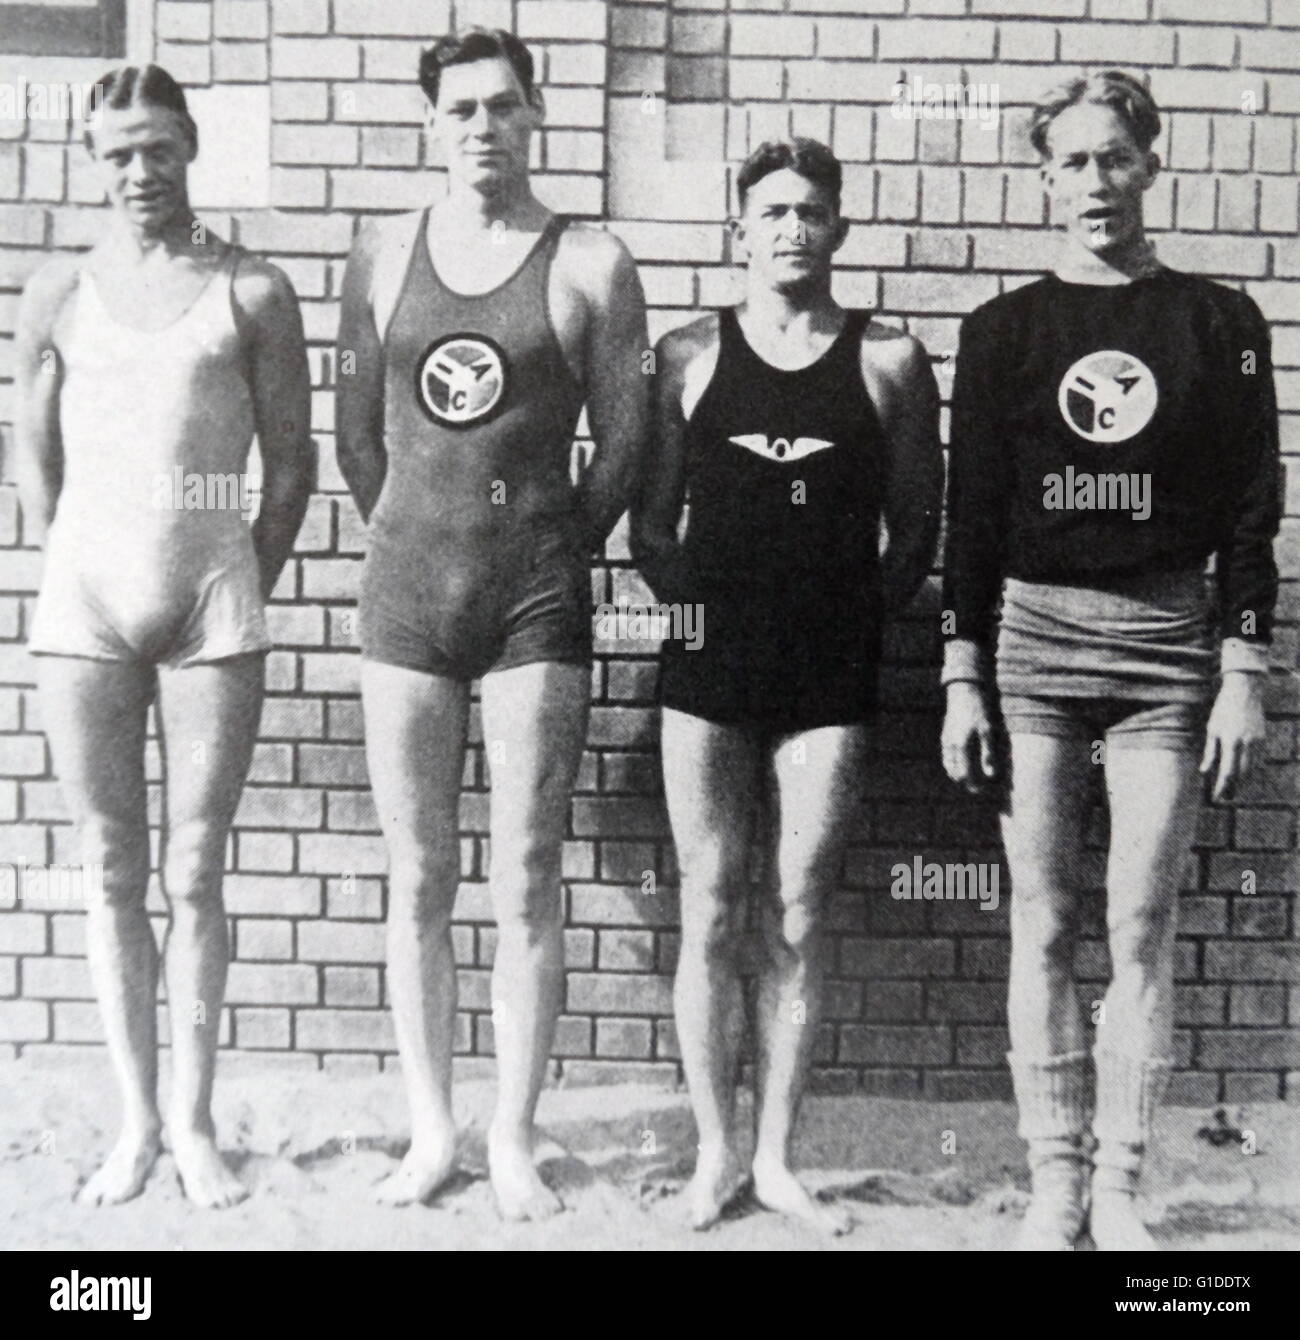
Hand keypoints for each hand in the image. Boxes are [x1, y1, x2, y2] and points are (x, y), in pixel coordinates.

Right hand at [942, 681, 997, 791]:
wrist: (965, 692)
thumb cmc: (979, 711)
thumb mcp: (988, 732)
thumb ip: (988, 754)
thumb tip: (990, 775)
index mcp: (961, 747)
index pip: (964, 774)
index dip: (972, 785)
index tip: (981, 791)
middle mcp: (950, 746)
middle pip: (954, 773)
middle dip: (964, 782)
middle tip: (976, 788)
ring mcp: (946, 740)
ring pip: (948, 765)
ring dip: (957, 774)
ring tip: (969, 778)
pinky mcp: (945, 735)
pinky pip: (947, 756)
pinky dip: (953, 764)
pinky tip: (962, 763)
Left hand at [1200, 672, 1265, 802]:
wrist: (1245, 692)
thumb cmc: (1223, 710)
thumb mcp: (1212, 729)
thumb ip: (1210, 752)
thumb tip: (1205, 771)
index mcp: (1230, 741)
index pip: (1228, 771)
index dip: (1222, 786)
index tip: (1217, 797)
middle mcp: (1246, 744)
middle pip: (1242, 774)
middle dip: (1234, 788)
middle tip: (1226, 798)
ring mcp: (1258, 742)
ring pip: (1253, 769)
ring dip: (1244, 782)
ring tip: (1234, 791)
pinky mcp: (1264, 739)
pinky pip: (1259, 760)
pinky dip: (1252, 771)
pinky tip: (1245, 777)